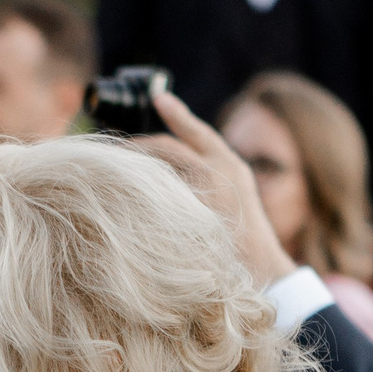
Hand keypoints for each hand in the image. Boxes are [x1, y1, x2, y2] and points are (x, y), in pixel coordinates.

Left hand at [133, 85, 295, 285]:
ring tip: (110, 171)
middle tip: (116, 150)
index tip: (159, 97)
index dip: (177, 113)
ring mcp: (200, 194)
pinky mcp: (185, 217)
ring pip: (154, 170)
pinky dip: (133, 196)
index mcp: (231, 166)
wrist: (262, 275)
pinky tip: (117, 202)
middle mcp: (217, 173)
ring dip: (130, 169)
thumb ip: (211, 178)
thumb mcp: (236, 199)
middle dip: (138, 147)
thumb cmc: (246, 243)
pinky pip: (150, 200)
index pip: (197, 132)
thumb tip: (170, 169)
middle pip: (166, 149)